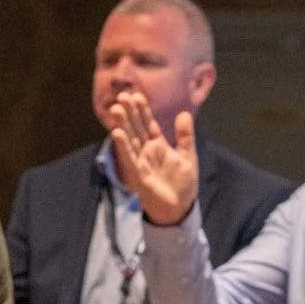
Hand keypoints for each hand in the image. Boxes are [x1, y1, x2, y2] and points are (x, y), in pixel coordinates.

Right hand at [108, 89, 199, 225]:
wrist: (180, 208)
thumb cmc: (182, 184)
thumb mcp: (187, 155)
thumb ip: (185, 136)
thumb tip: (184, 114)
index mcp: (157, 145)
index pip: (148, 124)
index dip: (142, 110)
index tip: (136, 95)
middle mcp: (146, 151)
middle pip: (135, 128)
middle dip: (129, 113)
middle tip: (122, 96)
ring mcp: (141, 162)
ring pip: (130, 140)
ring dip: (122, 125)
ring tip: (116, 109)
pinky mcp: (138, 175)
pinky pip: (129, 159)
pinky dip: (123, 146)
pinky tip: (117, 133)